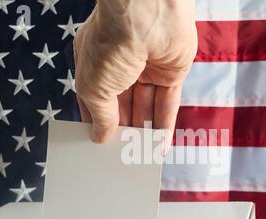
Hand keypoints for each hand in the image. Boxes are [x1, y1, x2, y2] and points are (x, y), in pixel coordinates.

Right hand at [73, 0, 197, 152]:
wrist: (147, 14)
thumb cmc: (111, 43)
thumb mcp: (94, 87)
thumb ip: (100, 115)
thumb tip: (100, 136)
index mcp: (95, 62)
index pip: (96, 98)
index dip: (98, 121)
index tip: (100, 143)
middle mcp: (121, 65)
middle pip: (123, 105)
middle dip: (123, 129)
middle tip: (122, 156)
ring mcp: (148, 68)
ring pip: (146, 106)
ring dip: (144, 131)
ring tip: (141, 157)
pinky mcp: (172, 71)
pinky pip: (168, 102)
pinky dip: (165, 125)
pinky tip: (160, 146)